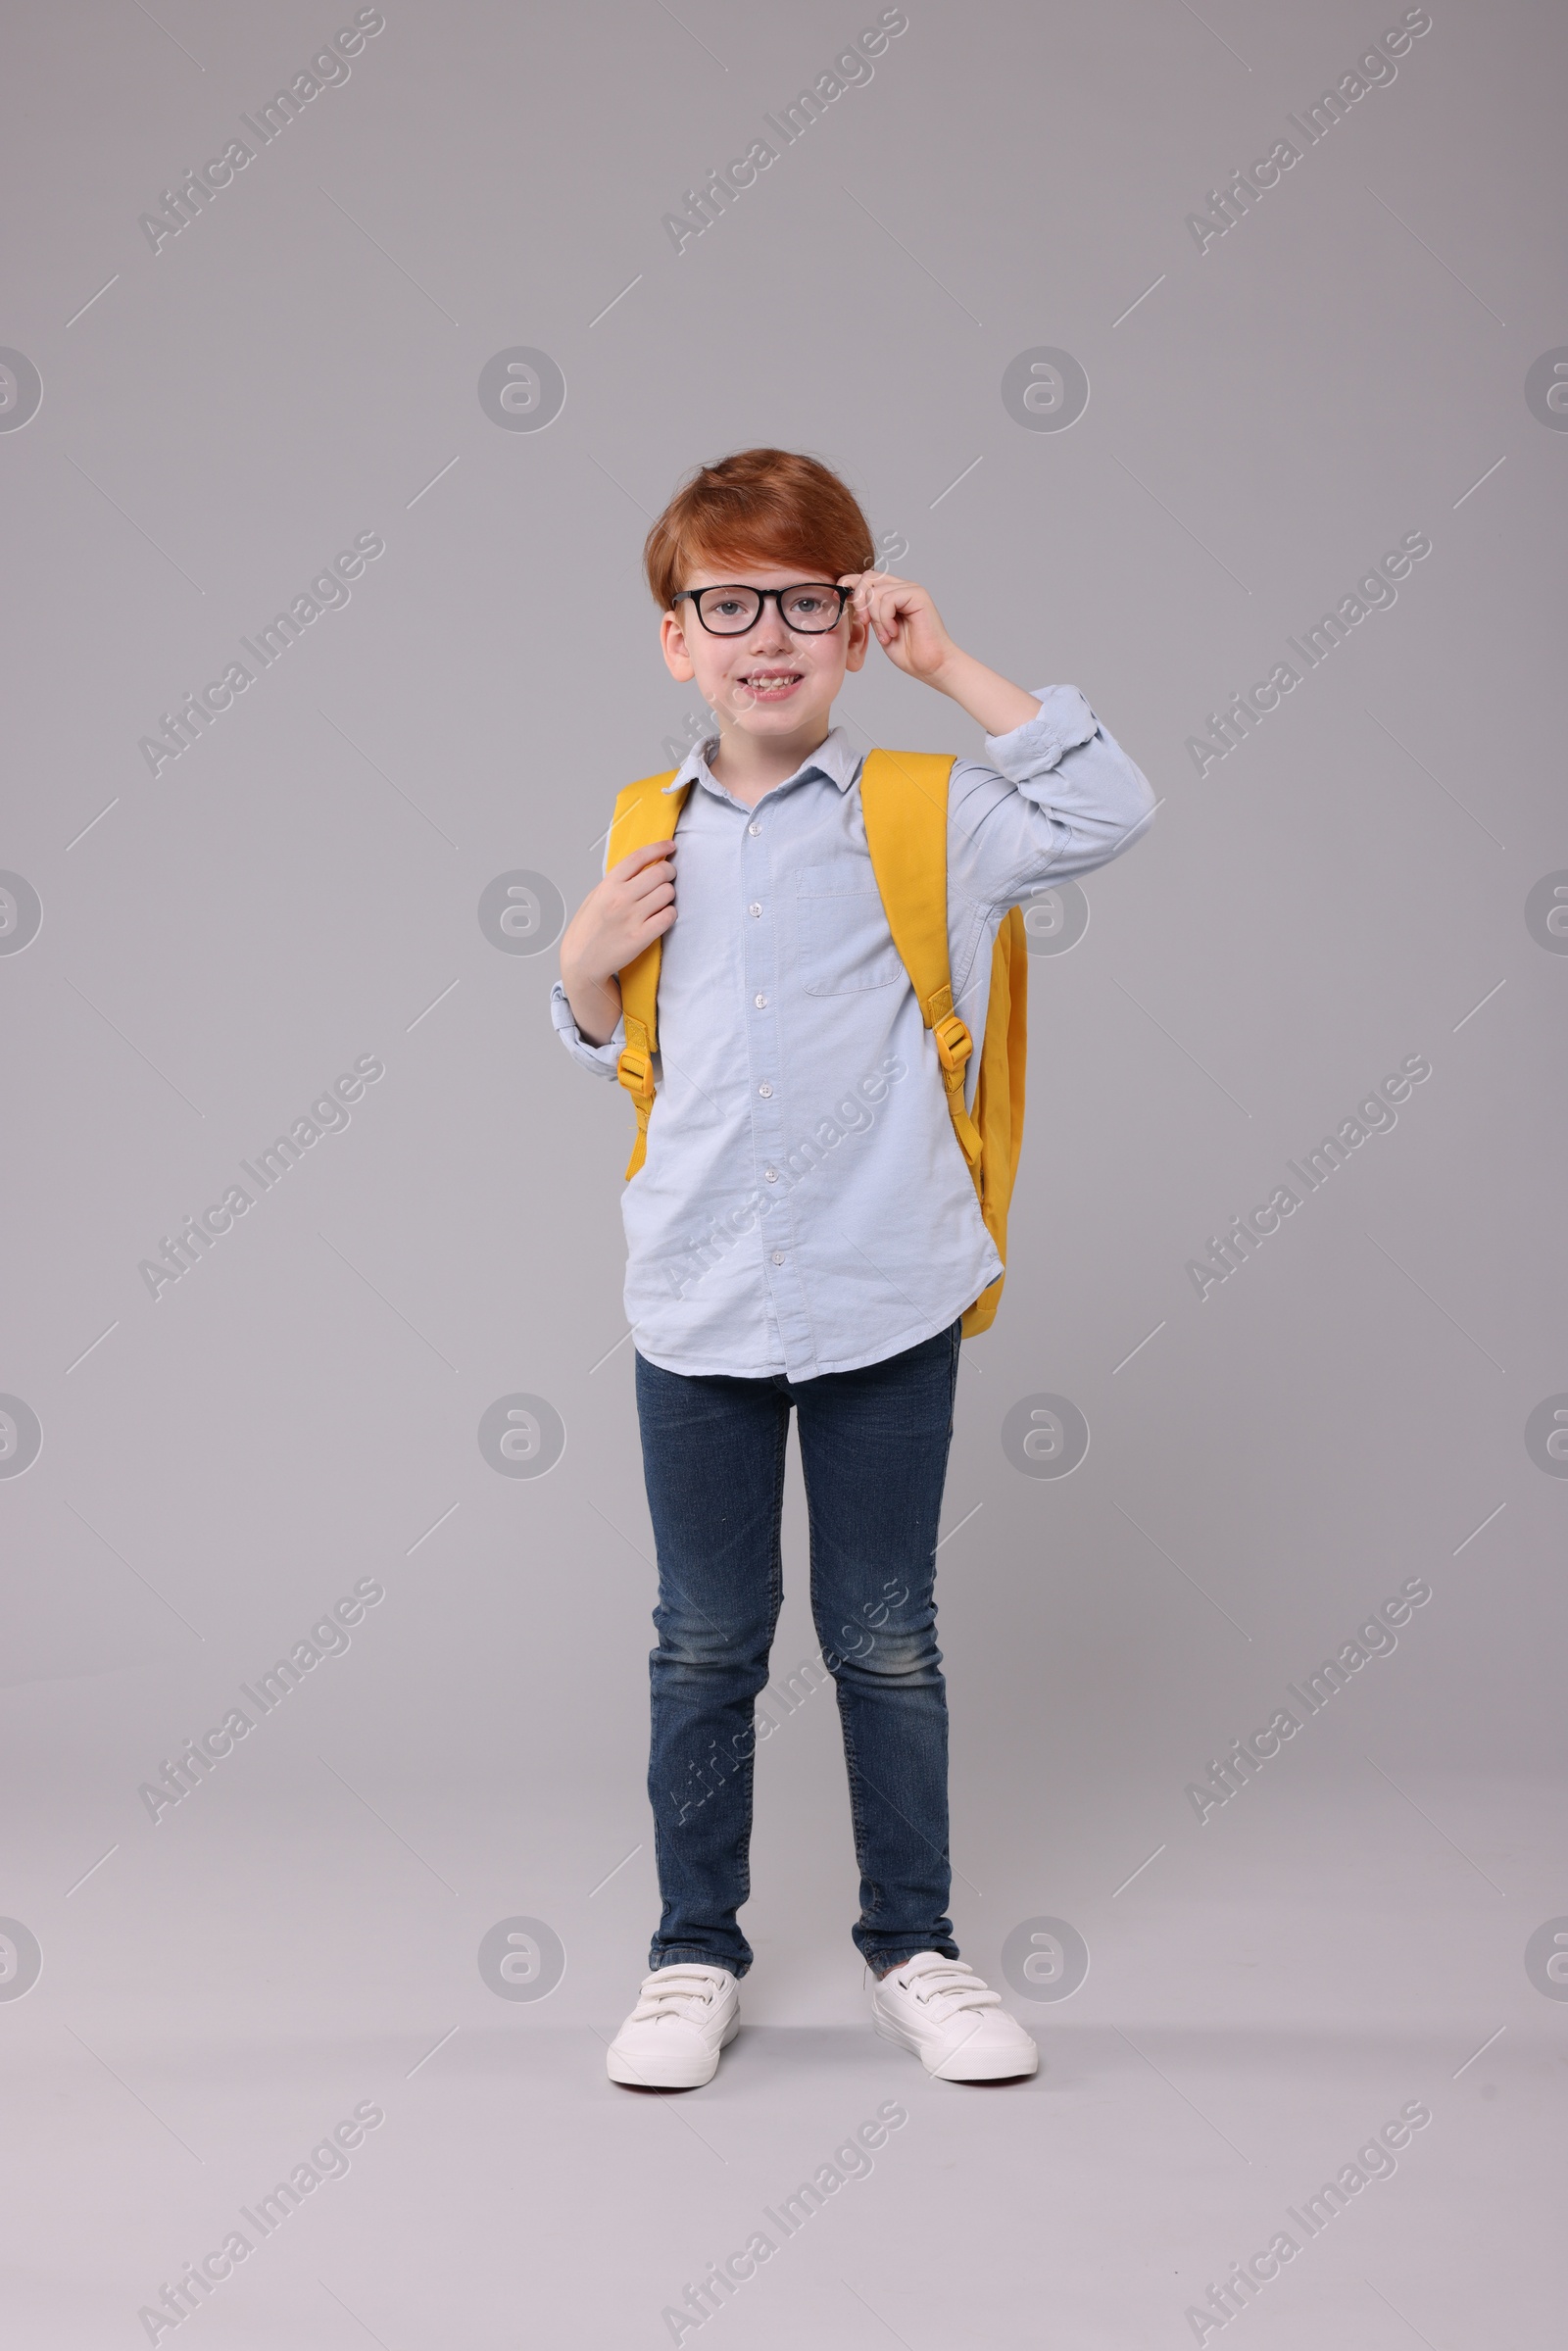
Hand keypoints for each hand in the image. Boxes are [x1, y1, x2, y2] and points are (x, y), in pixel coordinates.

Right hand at [559, 839, 675, 1045]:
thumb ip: (616, 881)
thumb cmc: (588, 929)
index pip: (639, 857)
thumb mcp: (595, 897)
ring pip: (667, 893)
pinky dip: (670, 913)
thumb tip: (640, 867)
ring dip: (669, 894)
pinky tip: (663, 916)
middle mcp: (620, 898)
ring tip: (662, 900)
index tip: (670, 846)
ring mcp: (631, 917)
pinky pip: (668, 916)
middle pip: (660, 872)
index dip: (658, 847)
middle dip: (669, 872)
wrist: (581, 962)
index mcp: (608, 885)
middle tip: (669, 876)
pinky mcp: (641, 936)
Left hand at [838, 569, 958, 685]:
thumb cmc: (909, 653)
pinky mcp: (918, 595)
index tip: (837, 600)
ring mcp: (911, 589)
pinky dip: (885, 619)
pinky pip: (888, 598)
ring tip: (886, 636)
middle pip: (868, 577)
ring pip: (876, 591)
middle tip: (864, 623)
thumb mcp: (879, 629)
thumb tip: (845, 598)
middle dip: (859, 602)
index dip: (848, 584)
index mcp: (893, 594)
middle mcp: (902, 587)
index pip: (865, 577)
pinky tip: (893, 633)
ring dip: (876, 619)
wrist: (931, 665)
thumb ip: (868, 612)